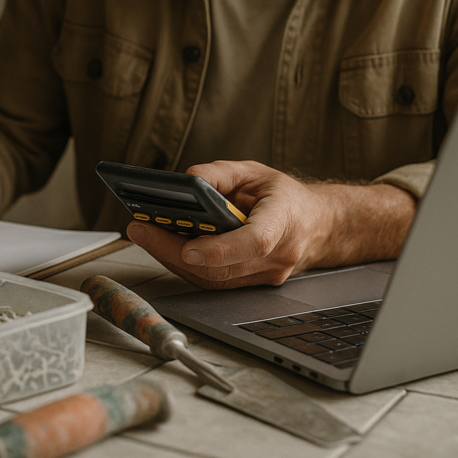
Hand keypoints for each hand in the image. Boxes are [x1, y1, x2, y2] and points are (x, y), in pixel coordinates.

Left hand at [126, 160, 413, 288]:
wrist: (317, 227)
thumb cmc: (284, 198)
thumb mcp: (255, 172)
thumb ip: (220, 173)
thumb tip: (187, 180)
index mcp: (284, 220)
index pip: (255, 241)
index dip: (221, 249)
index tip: (189, 248)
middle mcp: (278, 255)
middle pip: (222, 266)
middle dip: (173, 250)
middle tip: (141, 229)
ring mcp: (265, 276)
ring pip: (212, 278)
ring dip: (171, 258)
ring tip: (143, 233)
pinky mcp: (250, 285)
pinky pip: (212, 280)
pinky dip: (184, 265)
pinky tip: (162, 245)